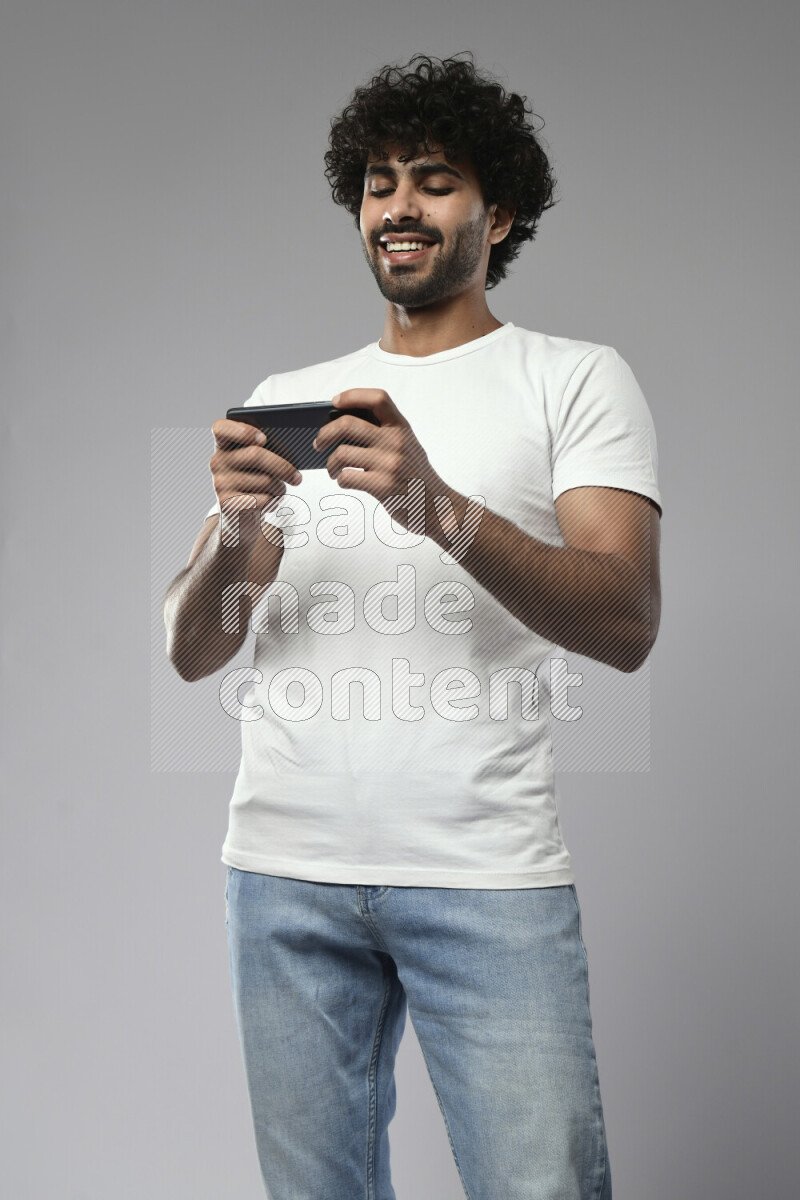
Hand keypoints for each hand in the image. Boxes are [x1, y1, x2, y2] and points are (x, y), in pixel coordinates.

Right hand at [209, 418, 301, 545]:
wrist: (240, 519)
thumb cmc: (254, 484)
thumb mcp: (257, 466)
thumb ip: (265, 452)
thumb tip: (290, 451)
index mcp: (223, 446)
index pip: (221, 429)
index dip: (242, 430)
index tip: (263, 438)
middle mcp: (217, 462)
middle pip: (255, 455)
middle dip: (283, 466)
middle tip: (298, 477)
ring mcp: (219, 483)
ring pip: (264, 480)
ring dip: (279, 488)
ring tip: (277, 491)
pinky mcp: (227, 504)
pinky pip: (262, 499)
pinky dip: (272, 502)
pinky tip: (268, 503)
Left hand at [312, 389, 444, 532]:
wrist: (436, 506)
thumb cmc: (415, 475)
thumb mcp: (408, 445)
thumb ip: (385, 432)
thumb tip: (342, 424)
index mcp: (401, 427)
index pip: (377, 398)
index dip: (353, 396)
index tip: (335, 402)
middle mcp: (395, 442)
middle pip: (347, 424)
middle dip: (325, 433)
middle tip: (318, 443)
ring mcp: (389, 464)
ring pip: (341, 453)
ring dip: (330, 464)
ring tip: (333, 470)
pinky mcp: (382, 486)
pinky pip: (346, 477)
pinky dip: (340, 480)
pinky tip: (346, 481)